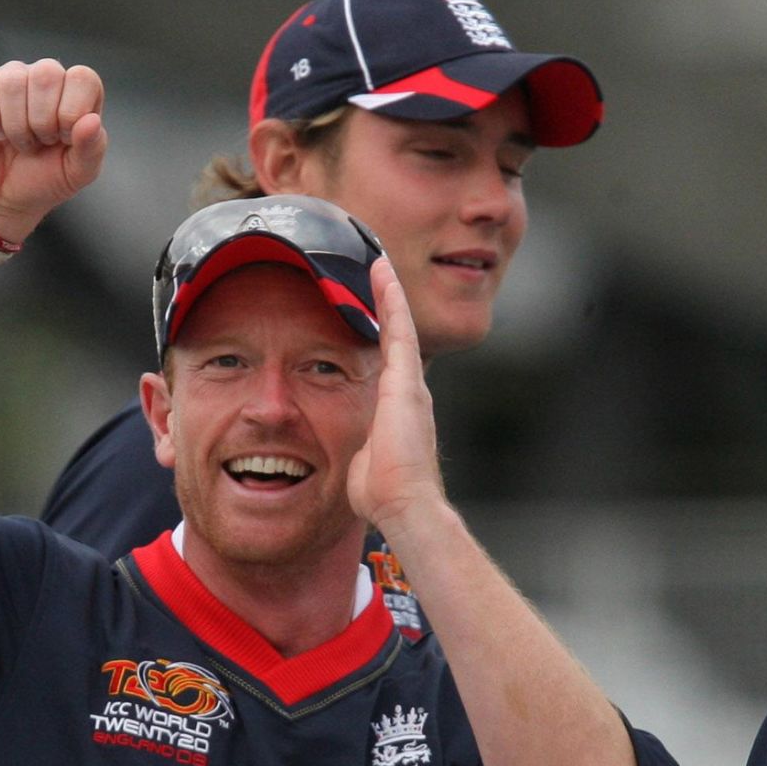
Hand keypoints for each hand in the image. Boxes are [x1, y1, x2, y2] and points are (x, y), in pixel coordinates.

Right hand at [0, 59, 107, 243]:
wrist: (0, 199)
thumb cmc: (42, 180)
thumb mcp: (76, 173)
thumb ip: (91, 149)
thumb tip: (92, 121)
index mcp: (76, 93)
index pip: (83, 78)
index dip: (72, 111)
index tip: (63, 139)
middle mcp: (45, 78)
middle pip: (47, 73)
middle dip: (43, 121)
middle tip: (40, 142)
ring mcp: (12, 77)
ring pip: (14, 82)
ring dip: (16, 126)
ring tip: (20, 142)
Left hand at [346, 257, 445, 538]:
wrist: (404, 503)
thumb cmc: (383, 494)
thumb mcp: (363, 463)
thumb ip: (361, 450)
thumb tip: (356, 455)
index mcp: (398, 410)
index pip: (388, 363)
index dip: (381, 337)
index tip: (372, 314)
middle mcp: (409, 391)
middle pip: (398, 337)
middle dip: (389, 306)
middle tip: (378, 273)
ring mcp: (410, 383)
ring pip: (399, 326)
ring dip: (389, 293)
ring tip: (379, 262)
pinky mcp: (405, 380)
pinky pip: (398, 327)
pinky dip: (390, 297)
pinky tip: (381, 270)